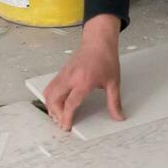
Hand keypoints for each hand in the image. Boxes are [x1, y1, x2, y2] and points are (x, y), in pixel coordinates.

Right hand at [43, 15, 124, 130]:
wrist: (98, 41)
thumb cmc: (105, 58)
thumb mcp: (114, 82)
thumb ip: (114, 102)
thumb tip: (118, 116)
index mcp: (83, 81)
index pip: (70, 103)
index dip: (67, 117)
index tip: (66, 126)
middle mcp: (70, 78)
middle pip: (54, 100)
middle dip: (56, 114)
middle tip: (62, 122)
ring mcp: (64, 74)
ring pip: (49, 93)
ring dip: (51, 106)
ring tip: (58, 115)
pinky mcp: (61, 72)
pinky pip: (50, 87)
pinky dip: (50, 97)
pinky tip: (57, 103)